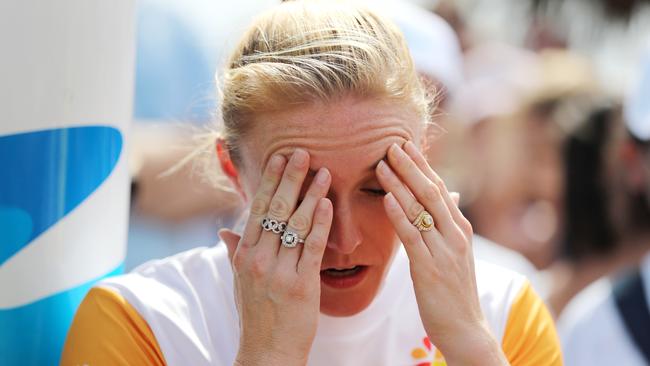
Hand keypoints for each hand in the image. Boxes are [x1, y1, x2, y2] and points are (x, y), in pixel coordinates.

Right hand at [219, 149, 332, 365]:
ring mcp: (279, 271)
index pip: (258, 208)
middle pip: (277, 209)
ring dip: (311, 194)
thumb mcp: (239, 282)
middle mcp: (259, 259)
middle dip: (290, 178)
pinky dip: (321, 223)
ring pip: (297, 224)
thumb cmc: (256, 315)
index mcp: (244, 255)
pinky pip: (312, 247)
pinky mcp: (301, 285)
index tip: (279, 157)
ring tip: (323, 172)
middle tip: (302, 152)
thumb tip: (224, 232)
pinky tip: (328, 204)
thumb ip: (234, 253)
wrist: (267, 352)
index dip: (270, 181)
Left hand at [376, 141, 507, 365]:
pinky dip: (399, 215)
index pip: (439, 188)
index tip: (405, 144)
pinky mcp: (430, 268)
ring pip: (421, 209)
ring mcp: (444, 251)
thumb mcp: (457, 253)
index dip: (422, 166)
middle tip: (391, 143)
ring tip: (382, 163)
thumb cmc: (455, 291)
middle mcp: (455, 234)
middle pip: (432, 191)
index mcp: (460, 229)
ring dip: (400, 184)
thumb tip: (450, 195)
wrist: (466, 329)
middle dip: (411, 166)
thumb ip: (450, 222)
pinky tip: (386, 198)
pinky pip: (413, 236)